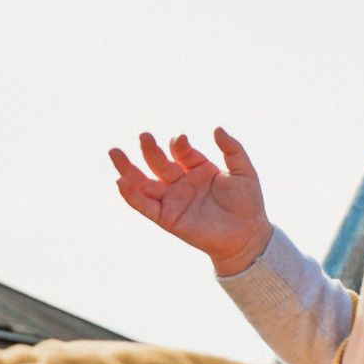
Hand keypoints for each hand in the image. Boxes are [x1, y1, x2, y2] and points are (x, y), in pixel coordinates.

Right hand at [110, 127, 272, 275]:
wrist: (248, 235)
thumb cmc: (248, 204)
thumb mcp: (244, 171)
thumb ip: (232, 149)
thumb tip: (216, 128)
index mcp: (199, 169)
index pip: (181, 151)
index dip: (178, 145)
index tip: (181, 140)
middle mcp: (182, 183)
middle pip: (159, 163)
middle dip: (150, 150)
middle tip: (144, 136)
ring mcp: (173, 200)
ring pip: (144, 183)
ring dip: (128, 169)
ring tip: (114, 152)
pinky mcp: (167, 218)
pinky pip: (144, 206)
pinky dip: (131, 195)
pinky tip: (120, 182)